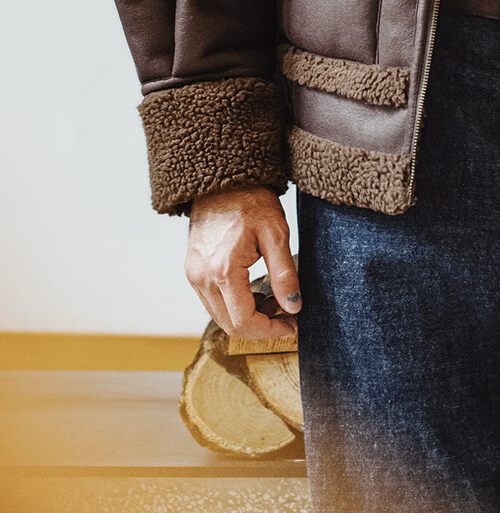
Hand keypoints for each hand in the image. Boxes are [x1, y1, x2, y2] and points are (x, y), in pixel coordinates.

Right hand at [185, 185, 300, 340]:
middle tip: (287, 314)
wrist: (223, 181)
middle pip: (230, 325)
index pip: (243, 322)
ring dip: (249, 317)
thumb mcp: (277, 234)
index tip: (293, 326)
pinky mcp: (193, 271)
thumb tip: (293, 307)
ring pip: (220, 316)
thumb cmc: (251, 201)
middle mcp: (202, 278)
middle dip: (261, 327)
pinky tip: (256, 291)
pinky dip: (236, 305)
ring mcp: (194, 275)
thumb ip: (284, 274)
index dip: (270, 331)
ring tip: (275, 299)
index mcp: (223, 271)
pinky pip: (213, 302)